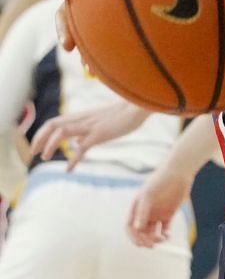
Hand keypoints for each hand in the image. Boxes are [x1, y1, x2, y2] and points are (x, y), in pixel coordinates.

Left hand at [31, 100, 152, 168]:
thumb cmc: (122, 115)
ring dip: (49, 145)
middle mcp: (82, 120)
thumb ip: (86, 132)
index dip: (41, 134)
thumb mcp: (100, 122)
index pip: (54, 122)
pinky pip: (82, 148)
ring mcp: (90, 126)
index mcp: (81, 117)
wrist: (138, 108)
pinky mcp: (99, 134)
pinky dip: (73, 160)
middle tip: (33, 153)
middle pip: (52, 125)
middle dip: (39, 139)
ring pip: (61, 132)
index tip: (36, 146)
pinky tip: (69, 170)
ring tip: (45, 158)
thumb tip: (76, 143)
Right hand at [127, 165, 192, 247]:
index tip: (140, 244)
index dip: (133, 237)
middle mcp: (145, 213)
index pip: (130, 227)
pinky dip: (165, 235)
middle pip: (141, 232)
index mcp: (136, 209)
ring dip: (155, 239)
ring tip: (162, 239)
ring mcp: (156, 214)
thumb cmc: (160, 181)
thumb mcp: (148, 194)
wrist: (178, 172)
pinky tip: (167, 234)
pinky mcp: (168, 214)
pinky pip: (165, 229)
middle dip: (145, 240)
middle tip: (152, 245)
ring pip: (152, 232)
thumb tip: (137, 228)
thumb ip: (142, 211)